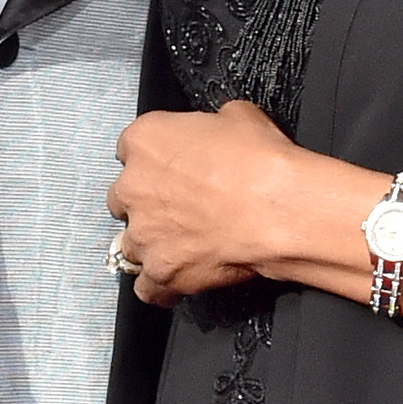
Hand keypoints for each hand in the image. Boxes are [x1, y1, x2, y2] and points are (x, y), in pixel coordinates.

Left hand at [107, 102, 320, 299]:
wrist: (279, 209)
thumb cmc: (261, 163)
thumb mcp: (239, 116)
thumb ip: (212, 125)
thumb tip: (219, 129)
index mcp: (145, 140)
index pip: (130, 148)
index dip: (153, 160)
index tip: (169, 167)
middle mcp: (133, 187)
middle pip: (123, 198)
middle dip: (146, 203)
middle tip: (179, 206)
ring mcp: (143, 234)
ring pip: (130, 244)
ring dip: (151, 244)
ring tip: (181, 245)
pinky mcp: (161, 271)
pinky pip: (147, 288)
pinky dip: (159, 287)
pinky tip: (174, 281)